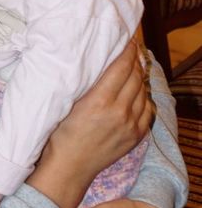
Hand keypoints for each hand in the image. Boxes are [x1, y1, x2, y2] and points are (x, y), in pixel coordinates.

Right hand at [30, 41, 152, 207]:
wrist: (69, 167)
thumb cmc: (60, 134)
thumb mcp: (68, 103)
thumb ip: (86, 83)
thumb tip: (96, 60)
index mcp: (100, 101)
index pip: (122, 66)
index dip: (127, 50)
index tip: (126, 39)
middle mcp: (119, 112)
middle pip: (135, 76)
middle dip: (133, 60)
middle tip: (129, 49)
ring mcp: (130, 125)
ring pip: (142, 91)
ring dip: (138, 77)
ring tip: (131, 68)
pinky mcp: (136, 136)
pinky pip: (147, 109)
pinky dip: (142, 97)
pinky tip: (134, 92)